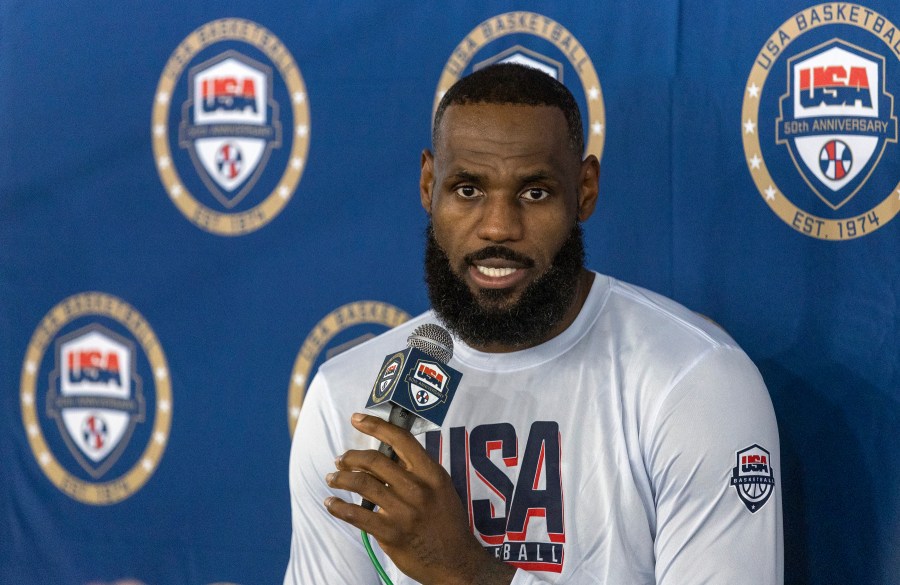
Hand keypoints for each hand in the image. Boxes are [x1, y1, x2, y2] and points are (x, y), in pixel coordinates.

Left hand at [324, 413, 515, 584]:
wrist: (457, 562)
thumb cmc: (447, 523)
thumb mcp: (441, 489)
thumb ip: (418, 472)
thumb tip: (386, 458)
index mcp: (432, 473)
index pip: (401, 439)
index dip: (375, 425)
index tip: (357, 418)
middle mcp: (418, 488)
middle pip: (375, 460)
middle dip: (351, 457)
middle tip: (340, 459)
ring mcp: (404, 511)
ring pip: (362, 484)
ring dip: (341, 478)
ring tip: (332, 478)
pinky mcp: (391, 533)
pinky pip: (356, 515)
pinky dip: (338, 507)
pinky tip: (330, 503)